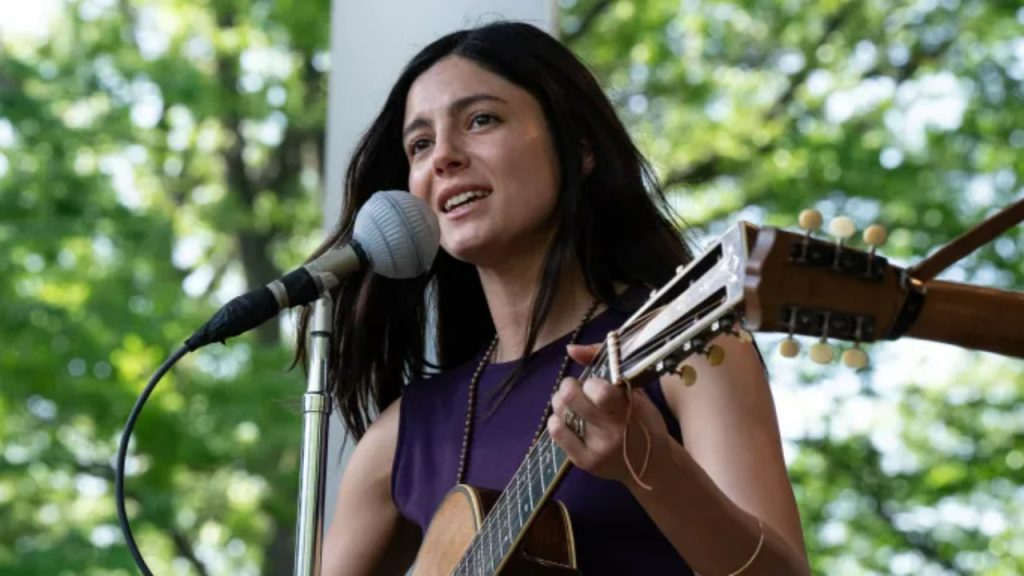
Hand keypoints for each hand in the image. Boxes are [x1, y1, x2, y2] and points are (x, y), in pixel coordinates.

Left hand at [547, 343, 670, 487]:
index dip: (590, 382)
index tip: (595, 384)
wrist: (652, 466)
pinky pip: (556, 432)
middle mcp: (613, 430)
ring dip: (561, 402)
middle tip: (575, 388)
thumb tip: (570, 349)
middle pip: (571, 398)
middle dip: (568, 386)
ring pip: (560, 412)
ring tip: (571, 404)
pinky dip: (556, 420)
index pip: (599, 390)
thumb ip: (605, 363)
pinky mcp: (584, 461)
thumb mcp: (636, 390)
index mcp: (630, 408)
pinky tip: (565, 419)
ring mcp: (597, 447)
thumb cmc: (643, 420)